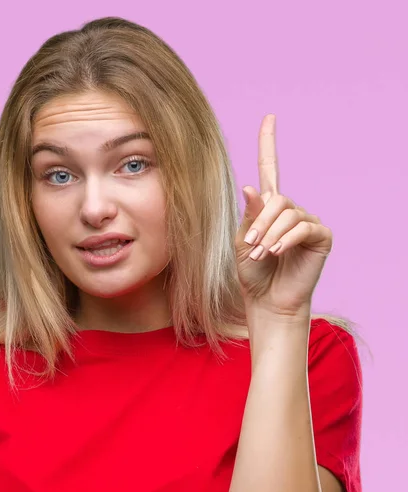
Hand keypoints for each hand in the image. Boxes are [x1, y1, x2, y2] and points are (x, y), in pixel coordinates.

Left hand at [235, 115, 332, 317]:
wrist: (266, 300)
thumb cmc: (253, 272)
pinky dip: (285, 239)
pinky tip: (276, 253)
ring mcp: (308, 222)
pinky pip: (303, 227)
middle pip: (277, 198)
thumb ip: (249, 215)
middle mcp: (290, 210)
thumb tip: (251, 186)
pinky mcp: (321, 236)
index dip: (268, 144)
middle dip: (260, 222)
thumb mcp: (243, 241)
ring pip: (288, 213)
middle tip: (251, 245)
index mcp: (269, 208)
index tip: (269, 118)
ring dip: (270, 234)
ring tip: (262, 254)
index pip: (270, 169)